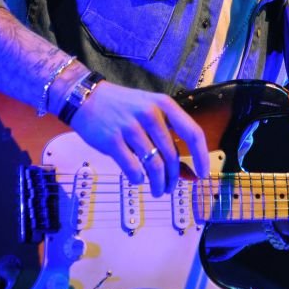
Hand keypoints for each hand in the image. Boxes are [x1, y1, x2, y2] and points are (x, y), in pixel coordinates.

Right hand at [70, 81, 209, 196]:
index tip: (203, 174)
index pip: (192, 132)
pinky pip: (132, 167)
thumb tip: (184, 166)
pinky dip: (137, 178)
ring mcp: (130, 127)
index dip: (201, 156)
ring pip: (154, 164)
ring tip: (157, 190)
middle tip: (170, 188)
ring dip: (158, 183)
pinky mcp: (112, 140)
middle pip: (171, 155)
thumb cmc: (122, 106)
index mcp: (164, 105)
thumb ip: (166, 130)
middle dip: (173, 177)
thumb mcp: (149, 107)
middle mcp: (150, 114)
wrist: (85, 98)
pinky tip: (137, 179)